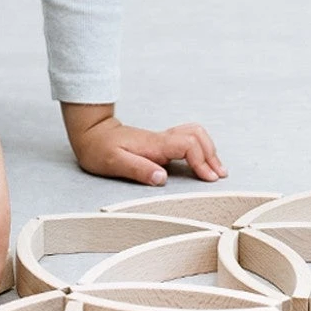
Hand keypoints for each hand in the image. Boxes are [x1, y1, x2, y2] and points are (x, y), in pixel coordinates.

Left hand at [62, 104, 227, 186]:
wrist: (92, 133)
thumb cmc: (100, 149)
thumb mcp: (114, 163)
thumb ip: (139, 169)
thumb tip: (162, 177)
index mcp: (154, 145)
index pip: (187, 145)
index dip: (201, 160)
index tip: (208, 177)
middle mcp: (161, 139)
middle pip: (197, 136)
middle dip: (212, 155)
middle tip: (218, 175)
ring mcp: (162, 138)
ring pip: (195, 134)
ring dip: (209, 149)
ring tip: (216, 169)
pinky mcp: (161, 142)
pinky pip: (188, 138)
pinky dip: (200, 148)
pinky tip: (202, 161)